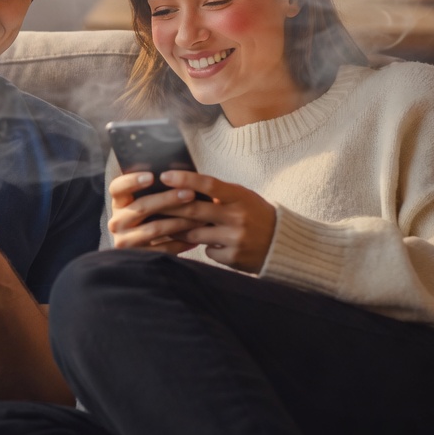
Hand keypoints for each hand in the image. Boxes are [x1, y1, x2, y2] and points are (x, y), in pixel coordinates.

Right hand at [106, 171, 207, 255]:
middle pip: (142, 207)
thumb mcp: (145, 204)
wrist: (142, 258)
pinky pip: (162, 249)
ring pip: (154, 229)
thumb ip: (155, 191)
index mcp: (118, 202)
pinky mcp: (137, 256)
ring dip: (180, 222)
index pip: (117, 188)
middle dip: (168, 199)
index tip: (152, 176)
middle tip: (191, 194)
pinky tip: (196, 239)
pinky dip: (180, 243)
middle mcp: (117, 221)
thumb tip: (181, 177)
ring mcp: (125, 240)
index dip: (132, 181)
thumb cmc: (151, 219)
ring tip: (201, 218)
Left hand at [155, 170, 277, 273]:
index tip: (165, 176)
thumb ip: (219, 194)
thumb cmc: (256, 214)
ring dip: (179, 230)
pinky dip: (206, 247)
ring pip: (195, 233)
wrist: (281, 244)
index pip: (209, 185)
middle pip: (195, 211)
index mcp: (240, 197)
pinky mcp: (233, 257)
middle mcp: (238, 217)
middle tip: (152, 204)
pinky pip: (208, 251)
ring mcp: (235, 238)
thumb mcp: (243, 197)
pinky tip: (212, 245)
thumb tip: (184, 187)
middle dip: (170, 208)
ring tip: (167, 226)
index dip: (186, 179)